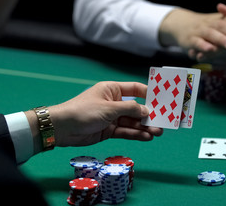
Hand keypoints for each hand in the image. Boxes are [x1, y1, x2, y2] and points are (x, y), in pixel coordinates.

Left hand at [27, 82, 162, 151]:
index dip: (149, 94)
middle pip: (136, 108)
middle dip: (149, 115)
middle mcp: (114, 102)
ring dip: (144, 127)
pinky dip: (136, 134)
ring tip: (158, 132)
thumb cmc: (84, 111)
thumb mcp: (110, 108)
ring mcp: (112, 117)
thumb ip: (130, 108)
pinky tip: (147, 137)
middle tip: (163, 121)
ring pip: (132, 121)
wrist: (63, 128)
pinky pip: (126, 131)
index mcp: (113, 90)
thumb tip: (147, 110)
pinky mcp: (109, 130)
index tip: (163, 99)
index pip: (135, 89)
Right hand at [158, 8, 225, 57]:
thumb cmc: (206, 26)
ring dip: (221, 39)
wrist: (181, 25)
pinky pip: (197, 42)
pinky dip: (203, 46)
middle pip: (222, 25)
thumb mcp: (218, 21)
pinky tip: (210, 50)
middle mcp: (209, 24)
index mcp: (218, 19)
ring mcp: (199, 31)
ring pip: (211, 34)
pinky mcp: (190, 40)